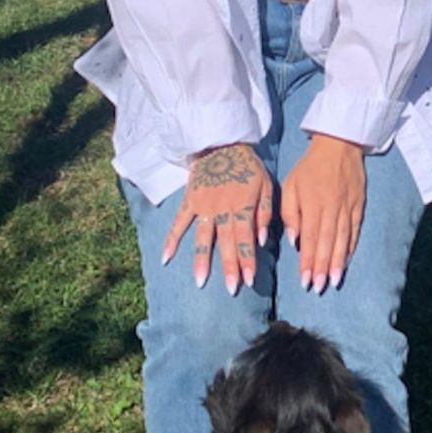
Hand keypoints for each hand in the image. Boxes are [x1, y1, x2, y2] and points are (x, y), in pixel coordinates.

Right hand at [163, 143, 272, 294]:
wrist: (222, 143)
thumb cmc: (248, 166)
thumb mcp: (266, 185)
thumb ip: (265, 213)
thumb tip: (262, 240)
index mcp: (243, 206)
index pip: (246, 239)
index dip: (248, 260)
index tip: (249, 281)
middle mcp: (222, 209)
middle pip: (226, 243)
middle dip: (229, 267)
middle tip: (232, 289)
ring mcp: (203, 206)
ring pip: (202, 238)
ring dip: (201, 260)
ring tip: (200, 282)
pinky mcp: (189, 201)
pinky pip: (178, 223)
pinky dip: (171, 240)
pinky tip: (165, 259)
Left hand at [282, 135, 366, 294]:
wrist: (339, 145)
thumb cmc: (309, 167)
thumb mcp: (291, 185)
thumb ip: (290, 213)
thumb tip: (294, 240)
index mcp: (313, 204)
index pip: (310, 238)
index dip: (307, 261)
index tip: (304, 281)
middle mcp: (332, 208)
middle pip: (327, 242)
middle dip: (321, 267)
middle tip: (318, 288)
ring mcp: (348, 207)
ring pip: (342, 239)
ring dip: (337, 262)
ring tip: (333, 281)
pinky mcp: (359, 205)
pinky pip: (355, 230)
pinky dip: (351, 247)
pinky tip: (346, 261)